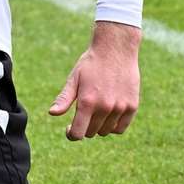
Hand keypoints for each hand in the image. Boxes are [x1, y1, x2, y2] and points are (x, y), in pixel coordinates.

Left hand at [48, 21, 141, 139]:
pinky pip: (120, 128)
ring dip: (99, 126)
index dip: (71, 134)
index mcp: (87, 102)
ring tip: (96, 110)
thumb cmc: (91, 63)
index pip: (78, 134)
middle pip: (91, 133)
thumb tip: (52, 113)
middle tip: (84, 113)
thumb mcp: (74, 78)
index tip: (70, 128)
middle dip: (84, 126)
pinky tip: (108, 114)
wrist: (116, 48)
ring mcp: (120, 107)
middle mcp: (104, 107)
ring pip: (105, 131)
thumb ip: (64, 98)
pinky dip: (113, 126)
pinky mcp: (132, 106)